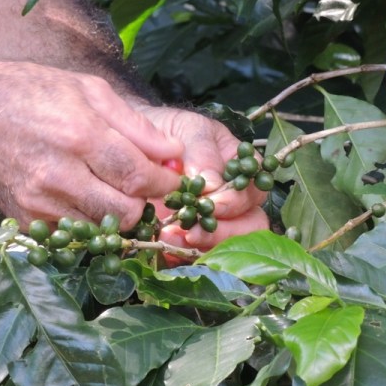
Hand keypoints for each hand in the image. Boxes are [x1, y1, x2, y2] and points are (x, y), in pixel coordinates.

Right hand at [0, 62, 183, 226]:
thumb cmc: (35, 92)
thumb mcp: (90, 91)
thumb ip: (137, 126)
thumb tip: (175, 154)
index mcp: (81, 135)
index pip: (139, 177)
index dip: (165, 185)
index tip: (172, 181)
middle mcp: (60, 174)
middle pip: (125, 212)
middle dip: (143, 204)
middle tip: (142, 189)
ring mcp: (39, 201)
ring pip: (101, 229)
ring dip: (115, 215)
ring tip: (112, 192)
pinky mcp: (25, 219)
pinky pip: (73, 234)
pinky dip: (86, 222)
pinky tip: (82, 198)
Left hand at [136, 106, 268, 248]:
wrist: (132, 141)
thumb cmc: (167, 130)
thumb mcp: (187, 129)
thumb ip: (202, 153)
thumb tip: (214, 185)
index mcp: (240, 169)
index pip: (253, 191)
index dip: (236, 202)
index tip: (211, 203)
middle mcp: (233, 198)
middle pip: (250, 225)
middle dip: (224, 232)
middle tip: (193, 231)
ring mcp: (213, 221)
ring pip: (229, 246)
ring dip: (203, 246)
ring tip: (172, 237)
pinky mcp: (190, 237)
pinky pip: (196, 256)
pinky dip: (181, 254)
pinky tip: (164, 243)